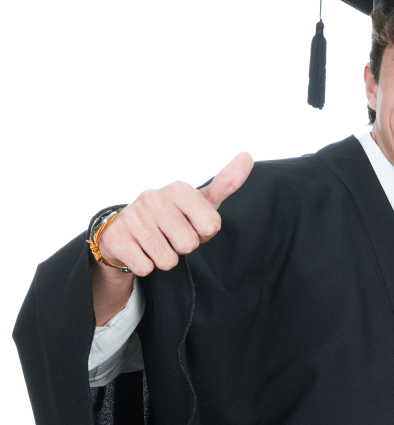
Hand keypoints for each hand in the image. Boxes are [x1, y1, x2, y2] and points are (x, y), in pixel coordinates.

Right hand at [97, 151, 254, 276]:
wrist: (128, 229)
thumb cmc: (175, 215)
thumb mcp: (203, 200)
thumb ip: (227, 182)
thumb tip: (247, 156)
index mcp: (179, 188)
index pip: (211, 227)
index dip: (204, 234)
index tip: (192, 224)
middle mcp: (152, 197)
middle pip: (189, 244)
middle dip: (184, 247)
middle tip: (172, 235)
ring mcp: (132, 216)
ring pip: (168, 259)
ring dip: (166, 258)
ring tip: (157, 243)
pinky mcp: (116, 238)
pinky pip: (146, 268)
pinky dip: (147, 266)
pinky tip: (141, 250)